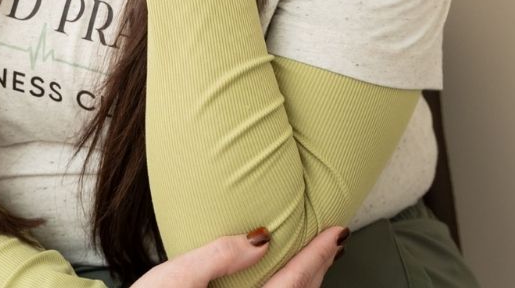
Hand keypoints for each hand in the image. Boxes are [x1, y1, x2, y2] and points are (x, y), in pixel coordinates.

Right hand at [128, 225, 346, 287]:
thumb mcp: (177, 277)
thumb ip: (219, 255)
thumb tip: (262, 237)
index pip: (294, 282)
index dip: (317, 255)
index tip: (337, 232)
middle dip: (320, 268)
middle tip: (334, 239)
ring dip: (307, 284)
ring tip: (317, 258)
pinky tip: (287, 282)